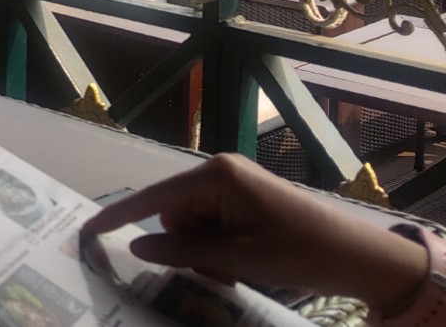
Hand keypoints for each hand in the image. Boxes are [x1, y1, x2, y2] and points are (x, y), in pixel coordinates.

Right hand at [81, 154, 425, 309]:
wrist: (358, 256)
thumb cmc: (300, 252)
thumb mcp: (238, 259)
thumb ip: (183, 252)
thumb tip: (137, 247)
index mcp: (216, 176)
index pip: (154, 197)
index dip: (119, 216)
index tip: (87, 231)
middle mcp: (220, 172)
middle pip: (173, 214)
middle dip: (185, 247)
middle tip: (219, 273)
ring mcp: (233, 185)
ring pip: (191, 225)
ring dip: (204, 253)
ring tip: (237, 271)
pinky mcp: (245, 199)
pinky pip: (211, 226)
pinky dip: (218, 249)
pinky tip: (242, 263)